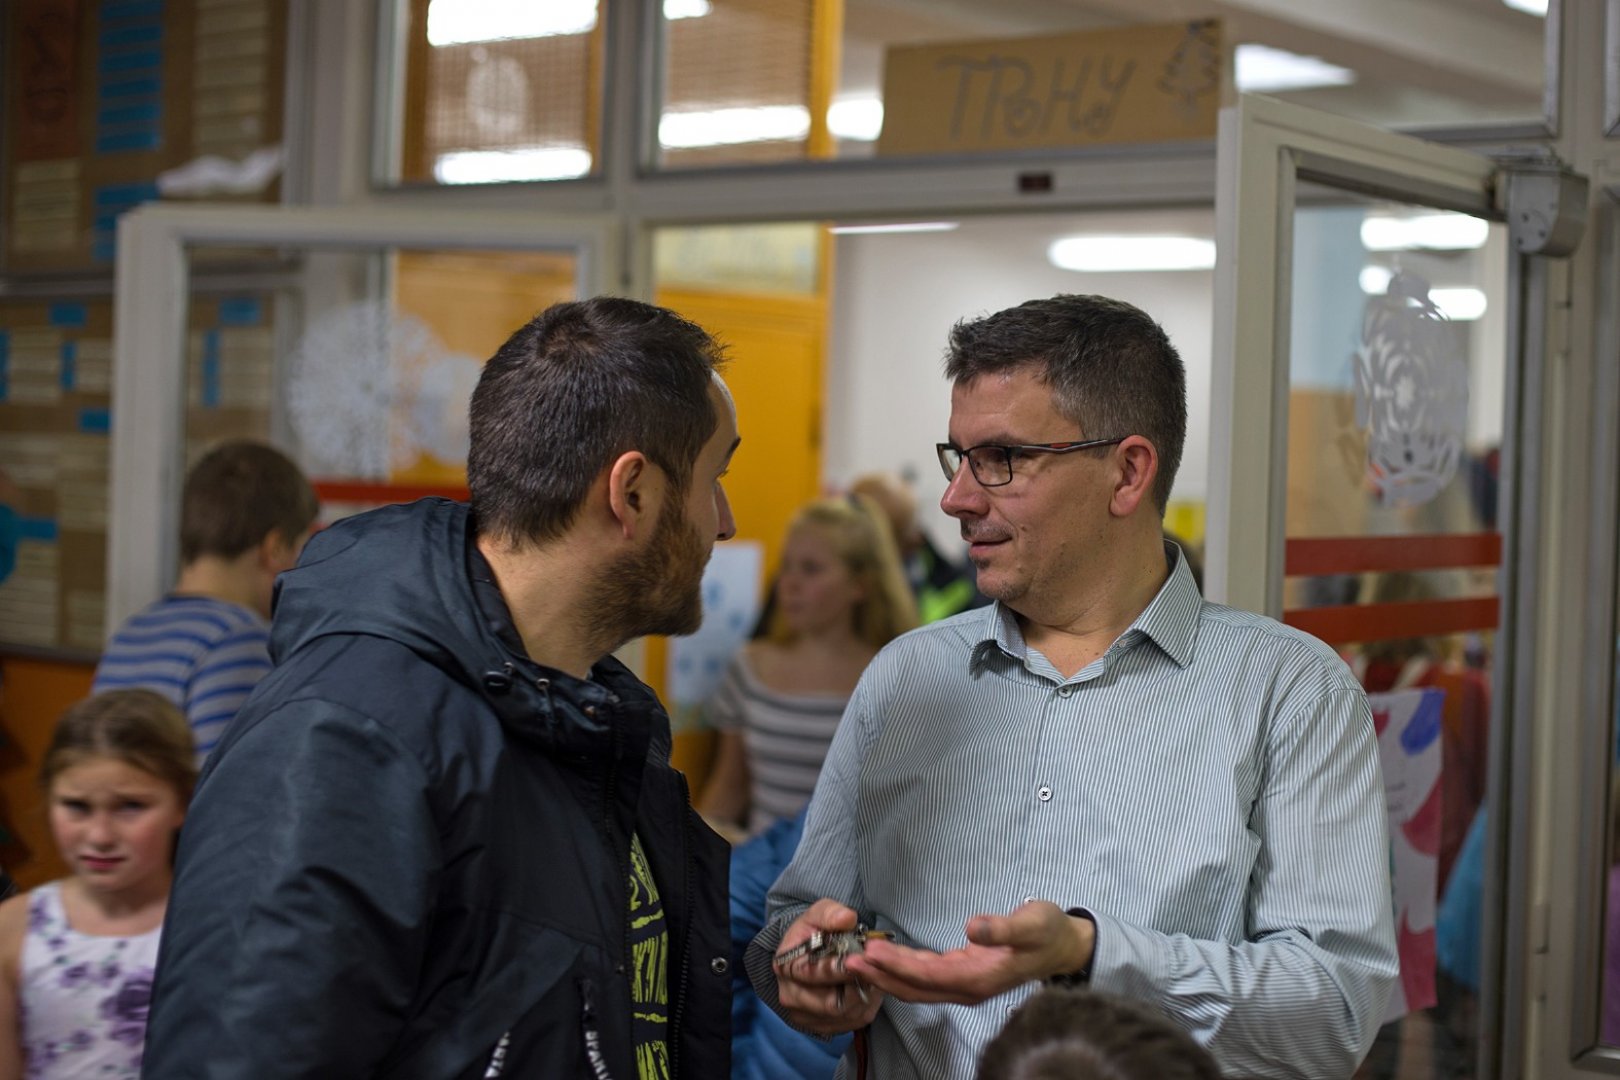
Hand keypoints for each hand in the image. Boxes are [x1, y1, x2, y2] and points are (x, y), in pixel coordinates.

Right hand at [772, 898, 886, 1034]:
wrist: (808, 952)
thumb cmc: (812, 932)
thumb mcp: (818, 914)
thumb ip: (830, 913)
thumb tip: (846, 918)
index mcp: (786, 968)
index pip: (814, 975)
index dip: (840, 968)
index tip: (861, 957)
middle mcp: (791, 997)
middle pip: (831, 1003)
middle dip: (858, 985)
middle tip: (875, 968)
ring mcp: (807, 1017)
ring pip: (847, 1013)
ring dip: (866, 995)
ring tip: (875, 974)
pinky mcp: (824, 1027)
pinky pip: (855, 1021)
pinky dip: (868, 1004)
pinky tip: (871, 987)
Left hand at [845, 900, 1092, 1005]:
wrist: (1064, 946)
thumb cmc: (1048, 932)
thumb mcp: (1032, 923)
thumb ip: (1003, 927)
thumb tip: (972, 927)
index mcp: (980, 978)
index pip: (928, 975)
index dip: (898, 966)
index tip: (871, 953)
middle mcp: (968, 987)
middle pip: (915, 988)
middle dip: (881, 975)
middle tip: (849, 960)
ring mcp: (965, 984)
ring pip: (917, 986)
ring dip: (887, 974)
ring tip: (859, 960)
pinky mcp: (963, 975)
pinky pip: (925, 978)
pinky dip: (903, 969)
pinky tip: (887, 958)